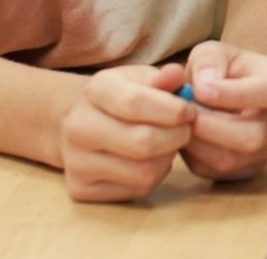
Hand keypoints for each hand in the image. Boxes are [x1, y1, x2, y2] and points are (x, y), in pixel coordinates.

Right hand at [60, 62, 195, 201]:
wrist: (84, 125)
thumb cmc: (124, 97)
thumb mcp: (142, 79)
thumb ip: (162, 79)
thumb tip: (177, 75)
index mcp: (94, 90)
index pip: (136, 103)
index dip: (172, 110)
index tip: (191, 112)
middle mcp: (77, 127)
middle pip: (142, 142)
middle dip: (176, 137)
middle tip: (186, 130)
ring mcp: (75, 162)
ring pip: (142, 172)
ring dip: (167, 159)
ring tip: (169, 144)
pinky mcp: (81, 189)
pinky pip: (135, 190)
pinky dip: (154, 177)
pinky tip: (151, 161)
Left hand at [178, 41, 266, 181]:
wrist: (229, 90)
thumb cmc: (221, 68)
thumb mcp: (213, 51)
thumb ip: (208, 61)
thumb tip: (202, 87)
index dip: (234, 94)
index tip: (200, 90)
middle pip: (253, 136)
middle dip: (211, 127)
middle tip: (182, 114)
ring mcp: (265, 150)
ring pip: (231, 159)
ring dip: (198, 143)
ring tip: (179, 124)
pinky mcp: (244, 170)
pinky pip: (215, 172)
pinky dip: (194, 156)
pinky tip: (184, 136)